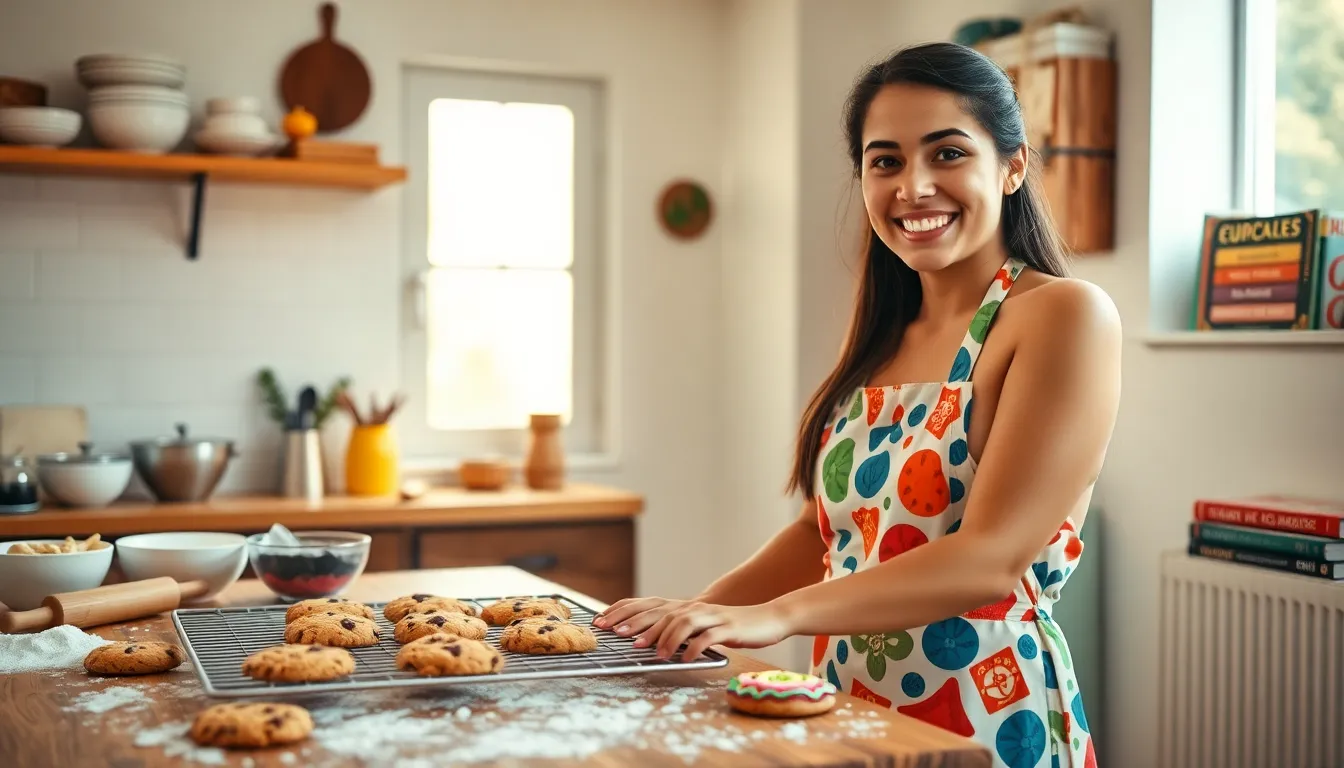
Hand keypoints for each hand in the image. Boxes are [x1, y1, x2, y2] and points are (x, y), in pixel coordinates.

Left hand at [596, 598, 792, 662]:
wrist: (769, 619)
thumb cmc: (732, 627)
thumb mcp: (702, 627)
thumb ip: (680, 631)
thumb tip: (651, 642)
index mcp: (685, 607)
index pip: (648, 605)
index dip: (625, 611)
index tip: (603, 621)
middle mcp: (695, 608)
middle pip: (662, 612)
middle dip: (639, 624)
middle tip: (621, 638)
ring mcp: (712, 617)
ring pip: (683, 622)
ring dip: (667, 638)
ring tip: (654, 653)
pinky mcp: (728, 628)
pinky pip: (709, 638)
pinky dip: (696, 648)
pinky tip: (687, 658)